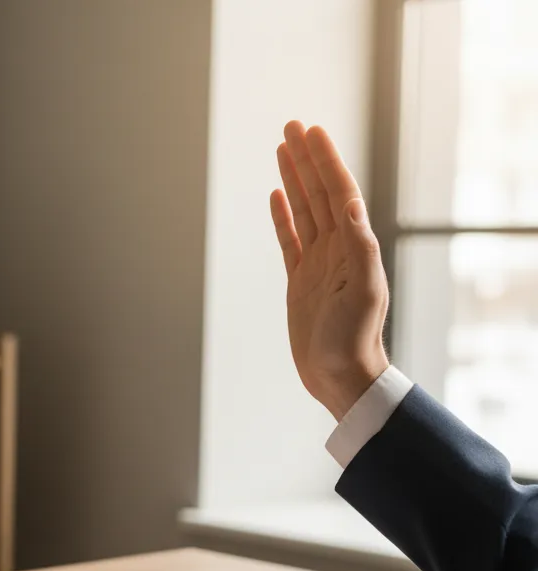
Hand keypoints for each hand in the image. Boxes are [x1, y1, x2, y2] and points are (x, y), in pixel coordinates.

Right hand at [272, 121, 390, 420]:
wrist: (339, 375)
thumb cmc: (354, 337)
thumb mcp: (362, 290)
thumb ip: (359, 245)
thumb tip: (351, 202)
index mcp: (354, 246)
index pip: (339, 191)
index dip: (325, 160)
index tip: (311, 132)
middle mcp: (337, 248)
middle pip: (319, 192)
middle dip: (307, 159)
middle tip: (292, 126)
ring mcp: (317, 263)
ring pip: (304, 209)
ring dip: (295, 178)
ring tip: (283, 149)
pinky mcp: (299, 281)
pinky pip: (290, 239)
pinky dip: (284, 216)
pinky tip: (278, 196)